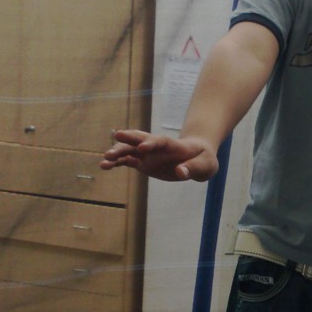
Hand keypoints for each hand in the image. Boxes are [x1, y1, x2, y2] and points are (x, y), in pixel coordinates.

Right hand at [100, 129, 218, 181]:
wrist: (198, 158)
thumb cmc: (204, 159)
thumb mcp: (206, 165)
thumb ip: (193, 168)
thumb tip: (180, 173)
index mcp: (172, 145)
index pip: (160, 141)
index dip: (151, 143)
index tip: (143, 148)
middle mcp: (157, 147)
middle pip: (141, 140)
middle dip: (130, 139)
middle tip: (116, 137)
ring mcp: (148, 154)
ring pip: (130, 150)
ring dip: (118, 153)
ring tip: (105, 161)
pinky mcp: (143, 162)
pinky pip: (127, 161)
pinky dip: (117, 163)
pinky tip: (105, 166)